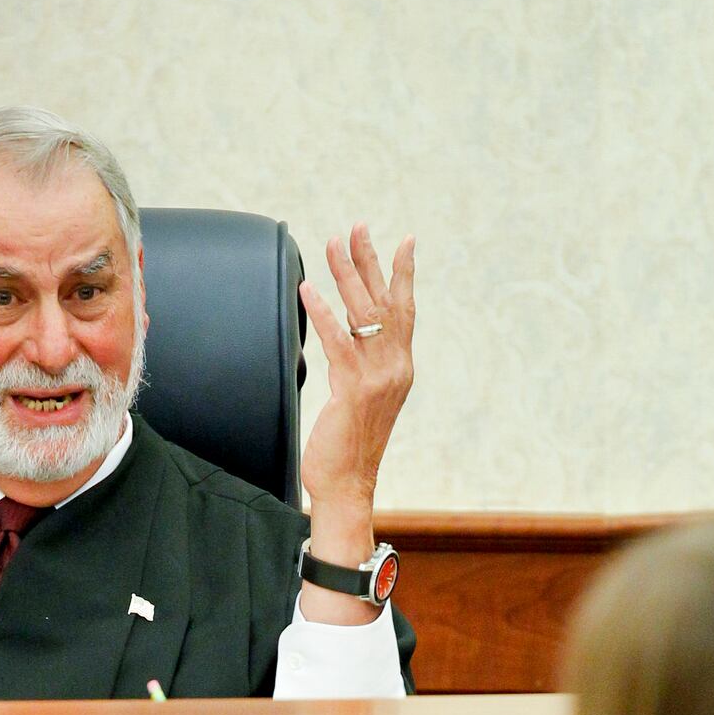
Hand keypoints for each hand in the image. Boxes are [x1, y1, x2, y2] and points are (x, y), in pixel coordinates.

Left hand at [299, 224, 415, 583]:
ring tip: (331, 243)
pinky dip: (322, 313)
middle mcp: (395, 368)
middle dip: (370, 261)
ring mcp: (377, 379)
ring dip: (346, 275)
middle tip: (356, 227)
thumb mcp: (359, 401)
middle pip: (384, 302)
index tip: (405, 241)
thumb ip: (359, 368)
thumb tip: (345, 340)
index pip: (405, 312)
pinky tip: (308, 289)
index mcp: (400, 369)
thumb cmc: (346, 448)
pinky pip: (338, 343)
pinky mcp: (353, 391)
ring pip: (363, 314)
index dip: (404, 275)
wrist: (347, 487)